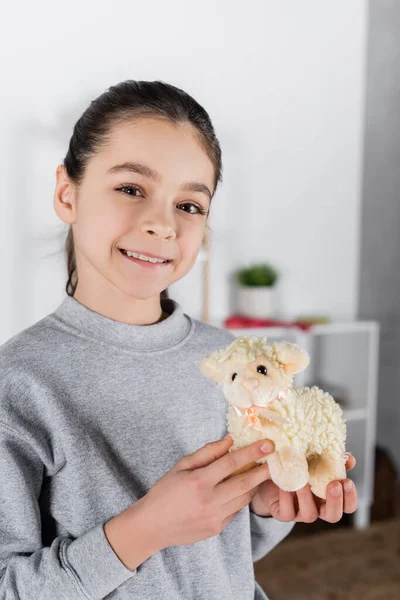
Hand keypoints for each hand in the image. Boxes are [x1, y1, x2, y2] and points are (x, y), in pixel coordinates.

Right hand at [141, 435, 272, 550]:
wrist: (152, 526)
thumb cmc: (165, 491)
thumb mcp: (181, 466)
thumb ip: (207, 452)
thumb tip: (230, 440)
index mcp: (199, 481)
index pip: (232, 463)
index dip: (252, 452)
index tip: (268, 445)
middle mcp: (209, 501)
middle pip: (245, 483)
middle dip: (263, 470)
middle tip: (276, 460)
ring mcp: (215, 517)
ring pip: (244, 498)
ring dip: (254, 484)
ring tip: (262, 472)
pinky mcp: (217, 528)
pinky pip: (235, 510)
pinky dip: (240, 498)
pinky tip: (239, 489)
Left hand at [250, 452, 357, 522]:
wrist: (270, 475)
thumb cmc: (298, 467)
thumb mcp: (316, 460)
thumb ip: (333, 460)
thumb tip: (350, 459)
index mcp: (329, 497)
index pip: (348, 506)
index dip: (350, 498)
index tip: (347, 481)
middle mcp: (318, 508)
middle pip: (334, 516)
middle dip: (336, 501)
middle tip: (334, 485)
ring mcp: (300, 513)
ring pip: (310, 515)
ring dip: (308, 498)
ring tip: (304, 482)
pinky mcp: (284, 514)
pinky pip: (287, 512)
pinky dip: (286, 499)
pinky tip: (285, 486)